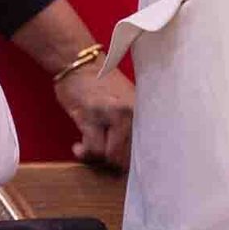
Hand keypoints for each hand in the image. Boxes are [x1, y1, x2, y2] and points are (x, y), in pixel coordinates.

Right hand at [10, 0, 132, 169]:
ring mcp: (112, 116)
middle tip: (104, 161)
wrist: (78, 62)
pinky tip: (78, 148)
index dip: (138, 162)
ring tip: (89, 152)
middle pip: (130, 156)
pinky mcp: (90, 118)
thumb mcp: (126, 101)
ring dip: (98, 158)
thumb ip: (132, 124)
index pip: (150, 146)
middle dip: (116, 164)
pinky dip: (84, 153)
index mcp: (144, 111)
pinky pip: (93, 149)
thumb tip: (131, 156)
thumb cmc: (101, 83)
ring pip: (111, 155)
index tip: (126, 167)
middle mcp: (131, 114)